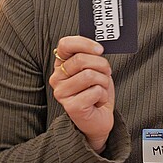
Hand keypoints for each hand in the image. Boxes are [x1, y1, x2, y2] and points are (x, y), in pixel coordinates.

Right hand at [49, 36, 114, 152]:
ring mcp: (61, 93)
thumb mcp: (94, 69)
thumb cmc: (96, 92)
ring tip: (101, 90)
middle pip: (81, 59)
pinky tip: (98, 102)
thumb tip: (97, 47)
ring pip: (89, 75)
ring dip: (104, 82)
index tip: (99, 50)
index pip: (65, 45)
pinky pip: (96, 91)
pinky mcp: (71, 107)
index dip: (85, 43)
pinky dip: (103, 96)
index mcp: (60, 66)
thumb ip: (90, 56)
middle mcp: (56, 78)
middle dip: (101, 65)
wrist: (98, 119)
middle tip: (105, 73)